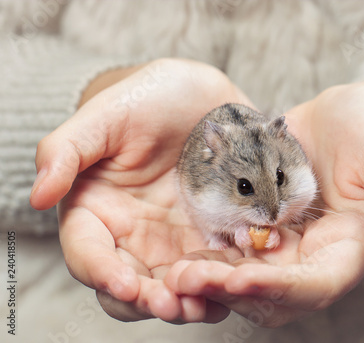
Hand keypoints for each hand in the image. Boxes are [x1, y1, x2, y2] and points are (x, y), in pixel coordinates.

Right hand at [30, 58, 253, 322]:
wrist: (199, 96)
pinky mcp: (211, 235)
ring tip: (208, 303)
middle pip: (134, 284)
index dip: (104, 274)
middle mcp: (133, 234)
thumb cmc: (146, 99)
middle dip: (151, 301)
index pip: (90, 254)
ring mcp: (175, 238)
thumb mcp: (106, 116)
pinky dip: (224, 281)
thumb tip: (39, 194)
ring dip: (190, 301)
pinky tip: (239, 283)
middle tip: (174, 306)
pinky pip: (216, 268)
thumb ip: (66, 151)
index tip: (127, 286)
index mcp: (97, 211)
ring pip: (176, 286)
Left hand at [164, 74, 363, 326]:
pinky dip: (207, 256)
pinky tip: (178, 252)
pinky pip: (230, 250)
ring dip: (211, 281)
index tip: (243, 282)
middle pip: (273, 293)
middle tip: (190, 280)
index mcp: (349, 251)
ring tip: (174, 274)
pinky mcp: (258, 226)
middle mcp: (312, 257)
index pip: (318, 285)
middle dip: (233, 291)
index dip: (282, 290)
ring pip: (244, 278)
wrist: (344, 117)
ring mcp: (283, 245)